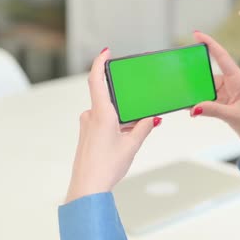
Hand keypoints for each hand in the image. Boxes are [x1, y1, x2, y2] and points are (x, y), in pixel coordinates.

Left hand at [66, 48, 161, 202]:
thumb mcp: (131, 145)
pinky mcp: (86, 135)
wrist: (87, 187)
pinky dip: (115, 125)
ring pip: (107, 112)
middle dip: (124, 101)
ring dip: (122, 117)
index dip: (100, 63)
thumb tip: (153, 118)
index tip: (106, 52)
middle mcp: (90, 116)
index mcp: (101, 113)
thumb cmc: (106, 167)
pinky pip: (102, 122)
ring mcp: (86, 126)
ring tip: (136, 131)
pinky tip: (126, 137)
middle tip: (139, 107)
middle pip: (107, 97)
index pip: (96, 80)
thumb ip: (144, 128)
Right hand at [190, 31, 239, 148]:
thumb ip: (212, 110)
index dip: (209, 43)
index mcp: (238, 79)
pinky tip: (192, 109)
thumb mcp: (233, 116)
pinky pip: (208, 98)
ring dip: (197, 93)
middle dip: (196, 75)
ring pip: (207, 87)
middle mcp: (233, 83)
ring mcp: (229, 92)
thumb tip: (193, 108)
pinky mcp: (225, 102)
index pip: (221, 56)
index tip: (196, 34)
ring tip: (184, 96)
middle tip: (181, 75)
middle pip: (209, 73)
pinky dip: (200, 103)